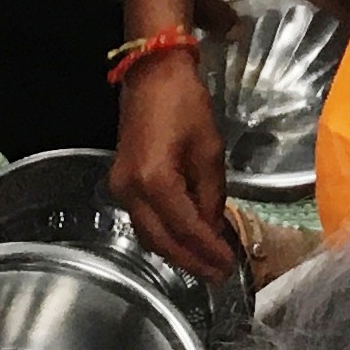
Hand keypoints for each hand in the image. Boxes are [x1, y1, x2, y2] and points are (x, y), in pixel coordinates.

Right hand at [112, 50, 235, 277]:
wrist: (152, 73)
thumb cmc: (185, 103)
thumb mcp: (208, 149)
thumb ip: (211, 194)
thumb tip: (213, 228)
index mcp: (155, 180)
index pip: (185, 228)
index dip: (208, 250)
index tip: (229, 266)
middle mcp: (131, 191)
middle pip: (161, 241)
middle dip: (191, 262)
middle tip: (218, 275)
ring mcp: (120, 188)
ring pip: (149, 235)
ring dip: (177, 252)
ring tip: (206, 264)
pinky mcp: (120, 183)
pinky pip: (143, 220)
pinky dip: (165, 235)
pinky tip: (185, 240)